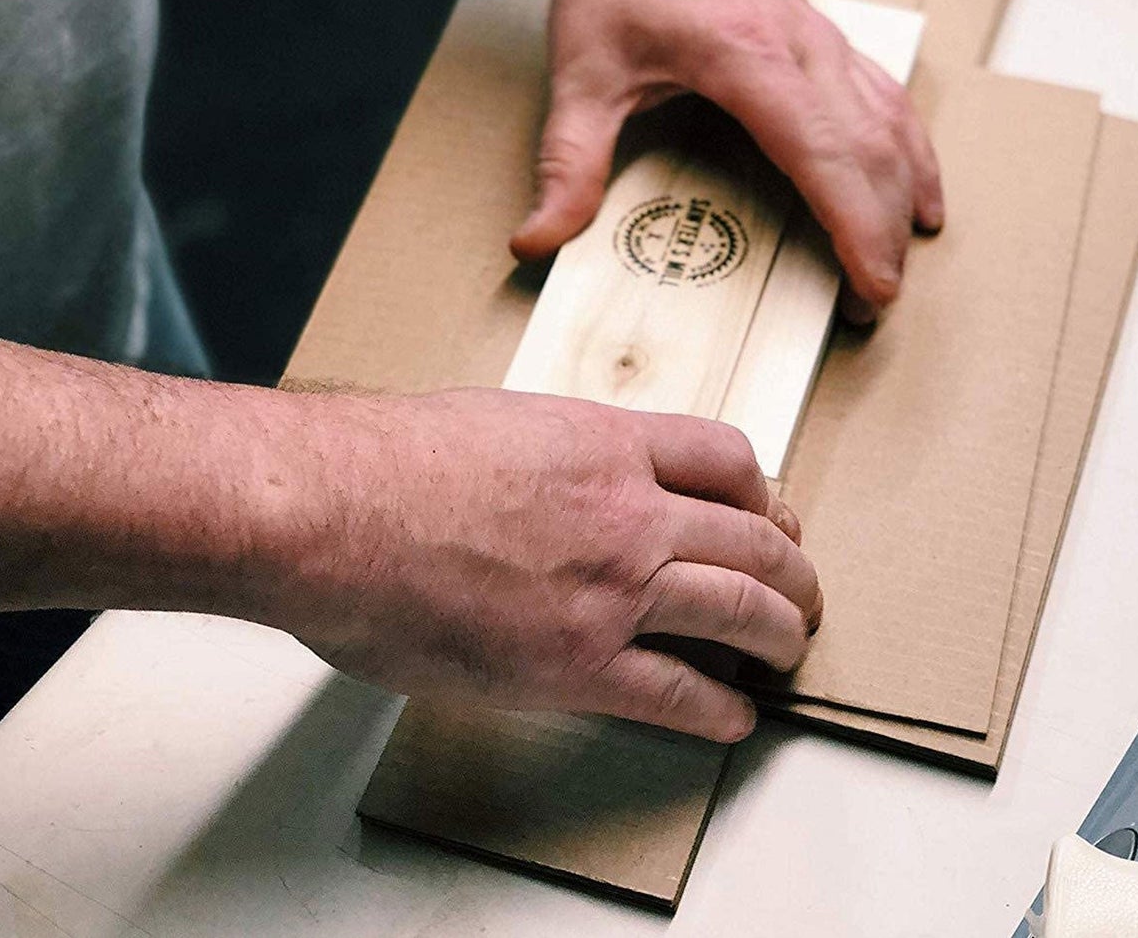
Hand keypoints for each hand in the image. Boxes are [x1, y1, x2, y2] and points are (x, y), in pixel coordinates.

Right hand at [263, 386, 820, 741]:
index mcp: (608, 442)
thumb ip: (557, 450)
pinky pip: (680, 692)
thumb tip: (565, 476)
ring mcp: (611, 587)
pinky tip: (734, 716)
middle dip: (793, 569)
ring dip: (779, 635)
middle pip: (755, 537)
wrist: (335, 510)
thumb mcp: (500, 422)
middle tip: (802, 589)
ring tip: (789, 650)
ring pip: (740, 609)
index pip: (729, 456)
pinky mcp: (577, 661)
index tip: (770, 512)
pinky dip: (720, 710)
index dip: (764, 490)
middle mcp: (629, 510)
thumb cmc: (391, 460)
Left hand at [510, 0, 943, 321]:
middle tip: (872, 304)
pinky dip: (909, 148)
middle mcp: (801, 47)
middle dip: (885, 231)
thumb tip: (537, 239)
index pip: (826, 155)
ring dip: (907, 192)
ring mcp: (820, 37)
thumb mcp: (579, 72)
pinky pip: (886, 96)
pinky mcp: (820, 35)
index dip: (859, 228)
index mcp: (748, 57)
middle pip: (875, 149)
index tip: (874, 288)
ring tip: (903, 258)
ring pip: (893, 122)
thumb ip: (566, 162)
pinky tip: (917, 185)